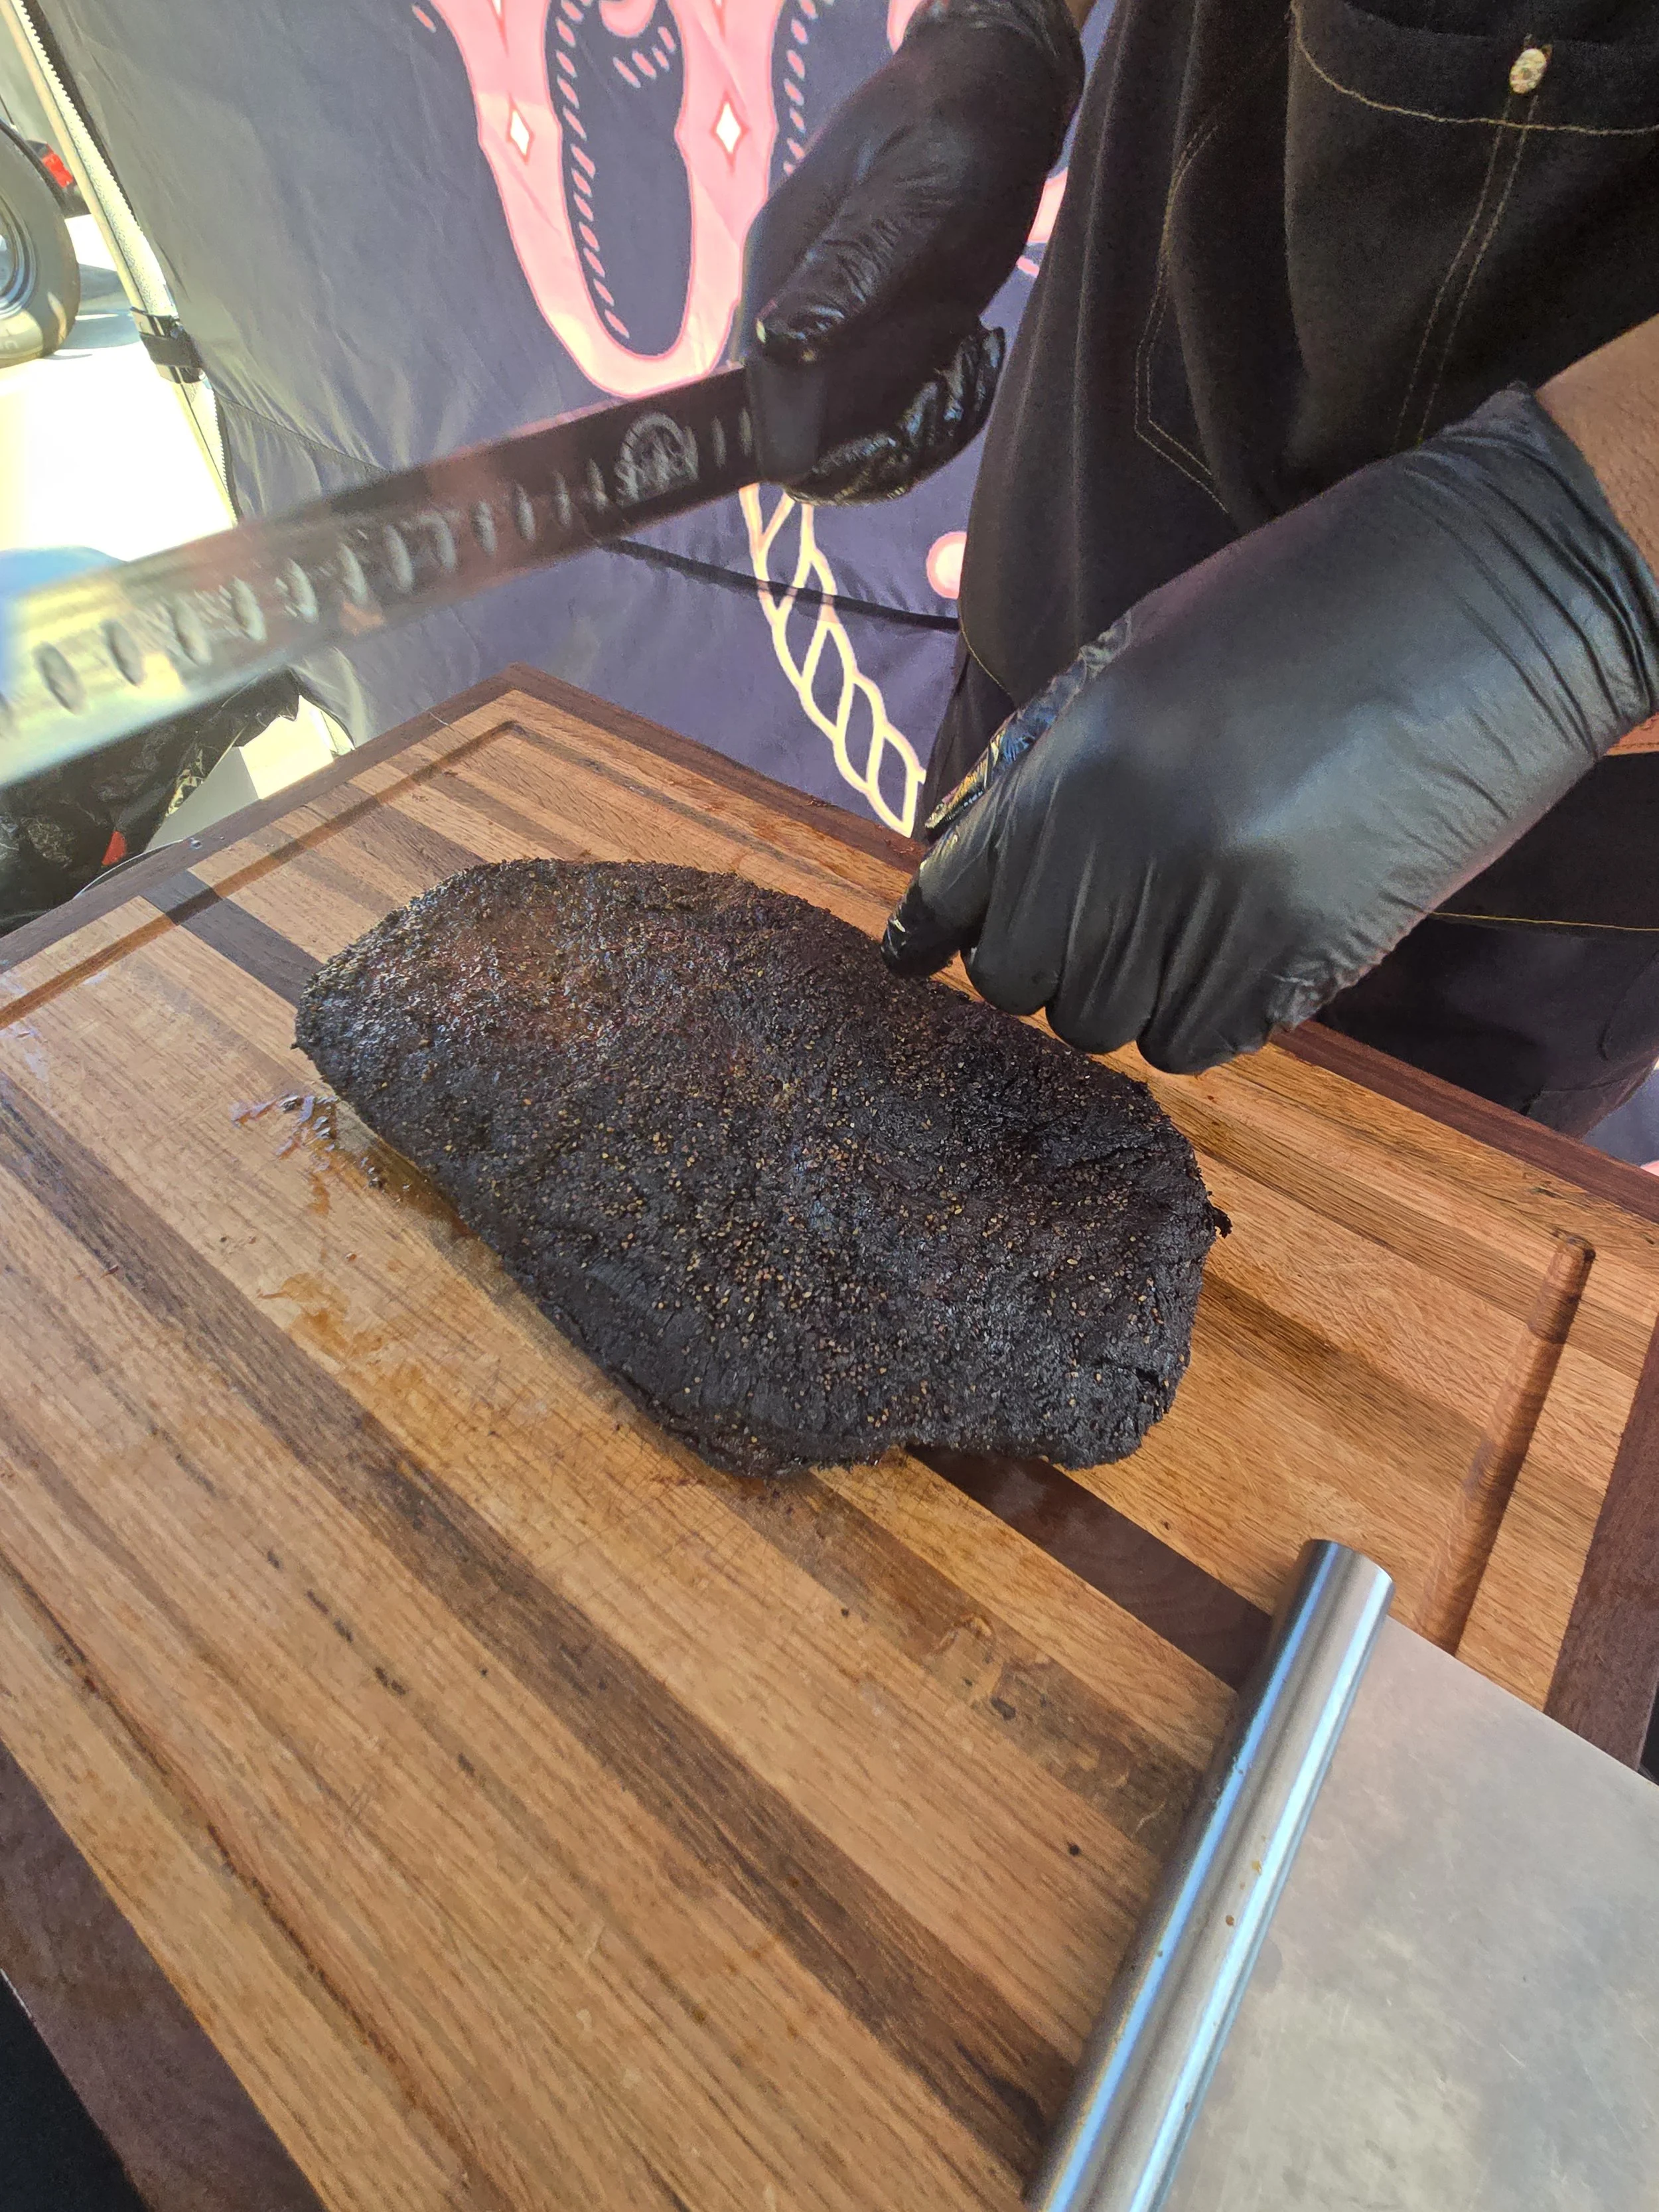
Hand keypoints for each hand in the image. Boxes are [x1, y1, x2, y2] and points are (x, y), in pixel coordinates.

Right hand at [740, 0, 1082, 501]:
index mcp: (779, 275)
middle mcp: (792, 319)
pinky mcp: (872, 349)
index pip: (767, 403)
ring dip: (919, 431)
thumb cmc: (951, 124)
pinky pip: (890, 419)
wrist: (989, 91)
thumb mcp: (910, 192)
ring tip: (968, 363)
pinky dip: (936, 412)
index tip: (900, 426)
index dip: (823, 447)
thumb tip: (778, 347)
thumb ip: (849, 270)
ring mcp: (832, 339)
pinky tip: (970, 357)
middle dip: (883, 444)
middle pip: (810, 444)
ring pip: (855, 441)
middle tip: (949, 388)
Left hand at [881, 389, 1658, 1070]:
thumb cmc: (1311, 604)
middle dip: (1039, 962)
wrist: (1496, 602)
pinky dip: (1196, 1015)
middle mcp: (1127, 850)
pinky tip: (1231, 953)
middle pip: (1019, 981)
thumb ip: (1044, 749)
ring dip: (1122, 992)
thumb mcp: (1145, 644)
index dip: (927, 935)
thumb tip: (956, 835)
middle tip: (1084, 926)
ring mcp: (1215, 915)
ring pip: (1105, 1026)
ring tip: (1174, 927)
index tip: (914, 958)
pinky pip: (1196, 1043)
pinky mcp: (1301, 964)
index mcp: (1077, 762)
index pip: (952, 893)